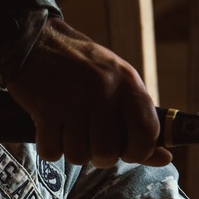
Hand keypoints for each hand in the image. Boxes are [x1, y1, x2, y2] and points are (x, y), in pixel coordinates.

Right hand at [6, 17, 172, 168]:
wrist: (34, 40)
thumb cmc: (79, 67)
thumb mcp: (116, 82)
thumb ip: (138, 121)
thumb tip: (164, 157)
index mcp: (127, 81)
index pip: (146, 133)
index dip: (137, 151)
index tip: (125, 150)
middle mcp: (104, 88)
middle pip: (108, 152)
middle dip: (97, 153)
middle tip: (88, 135)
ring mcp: (74, 97)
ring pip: (78, 155)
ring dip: (70, 148)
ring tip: (68, 127)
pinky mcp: (46, 106)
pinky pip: (51, 150)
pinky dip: (49, 146)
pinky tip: (50, 126)